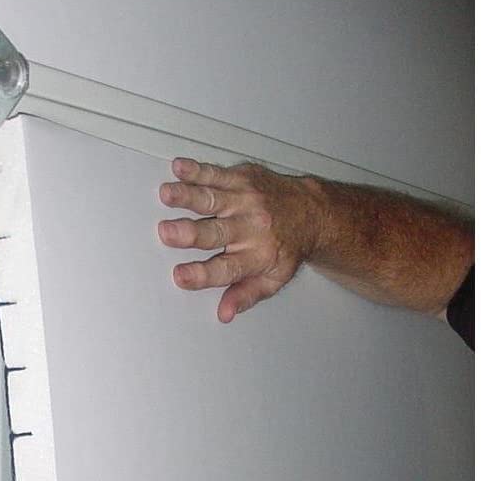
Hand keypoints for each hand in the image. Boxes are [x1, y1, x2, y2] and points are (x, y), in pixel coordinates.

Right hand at [158, 158, 323, 321]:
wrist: (313, 213)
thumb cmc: (288, 247)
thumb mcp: (274, 279)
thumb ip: (246, 295)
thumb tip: (225, 313)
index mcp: (256, 256)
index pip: (226, 269)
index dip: (202, 274)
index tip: (181, 276)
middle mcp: (251, 227)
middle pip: (215, 232)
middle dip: (189, 233)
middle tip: (167, 233)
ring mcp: (246, 200)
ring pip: (212, 199)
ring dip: (188, 195)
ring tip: (167, 194)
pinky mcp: (243, 179)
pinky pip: (216, 174)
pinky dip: (197, 170)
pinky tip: (179, 167)